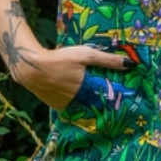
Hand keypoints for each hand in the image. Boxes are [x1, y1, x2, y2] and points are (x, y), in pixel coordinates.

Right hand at [15, 44, 134, 110]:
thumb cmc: (59, 58)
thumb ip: (107, 60)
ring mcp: (64, 106)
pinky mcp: (54, 105)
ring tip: (86, 91)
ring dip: (84, 99)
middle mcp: (76, 102)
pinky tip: (70, 91)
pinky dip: (71, 99)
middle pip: (92, 102)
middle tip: (107, 94)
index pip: (105, 99)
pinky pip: (68, 104)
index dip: (113, 98)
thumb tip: (130, 63)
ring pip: (79, 104)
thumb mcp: (85, 55)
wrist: (30, 67)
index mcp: (85, 91)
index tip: (124, 99)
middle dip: (99, 98)